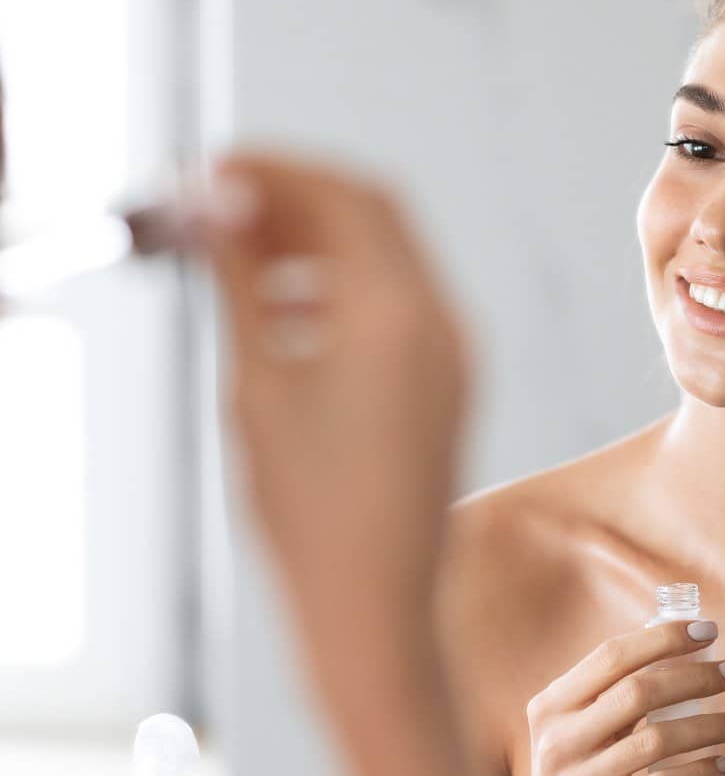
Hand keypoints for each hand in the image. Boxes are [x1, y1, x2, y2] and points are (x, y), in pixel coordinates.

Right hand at [197, 152, 472, 710]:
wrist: (376, 605)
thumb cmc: (312, 517)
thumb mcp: (257, 387)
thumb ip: (241, 285)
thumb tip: (218, 212)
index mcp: (395, 317)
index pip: (341, 196)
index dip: (274, 171)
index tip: (219, 170)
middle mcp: (441, 324)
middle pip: (373, 213)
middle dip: (297, 199)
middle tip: (227, 207)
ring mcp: (455, 354)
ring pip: (390, 256)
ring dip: (319, 242)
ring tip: (246, 262)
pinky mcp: (452, 383)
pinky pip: (403, 304)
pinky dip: (347, 287)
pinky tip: (290, 312)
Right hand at [506, 621, 724, 775]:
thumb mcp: (578, 736)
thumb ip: (612, 700)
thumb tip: (679, 654)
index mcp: (551, 705)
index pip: (611, 656)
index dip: (662, 638)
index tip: (709, 631)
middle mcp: (558, 738)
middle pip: (638, 692)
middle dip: (697, 677)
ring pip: (656, 740)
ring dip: (711, 726)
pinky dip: (700, 773)